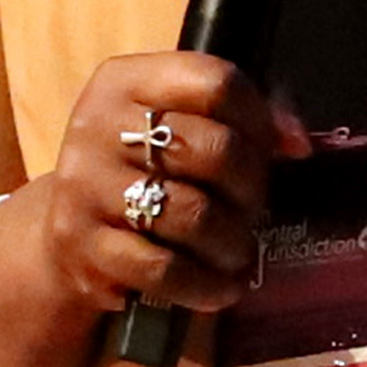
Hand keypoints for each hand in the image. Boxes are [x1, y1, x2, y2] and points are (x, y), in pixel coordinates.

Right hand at [37, 51, 309, 314]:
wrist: (69, 226)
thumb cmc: (139, 166)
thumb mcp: (173, 120)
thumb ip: (240, 116)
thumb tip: (297, 143)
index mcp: (125, 79)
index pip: (216, 82)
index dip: (259, 117)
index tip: (272, 148)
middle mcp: (99, 125)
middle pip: (214, 149)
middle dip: (250, 185)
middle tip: (254, 206)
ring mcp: (88, 186)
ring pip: (194, 215)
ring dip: (233, 241)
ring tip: (239, 248)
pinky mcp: (83, 245)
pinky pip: (164, 270)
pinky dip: (206, 284)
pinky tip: (223, 287)